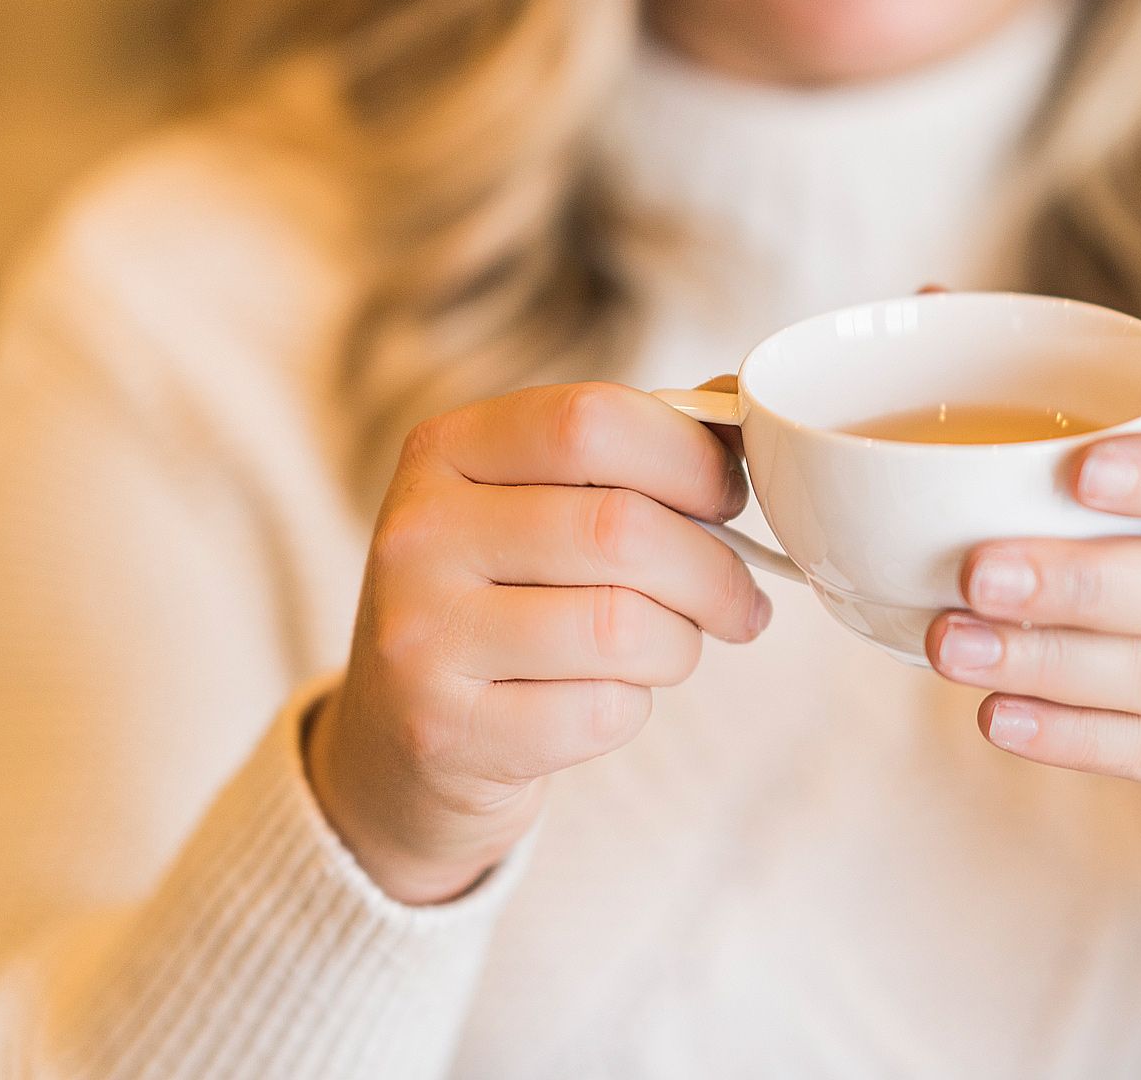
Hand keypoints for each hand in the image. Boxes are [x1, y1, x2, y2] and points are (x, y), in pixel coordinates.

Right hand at [306, 383, 769, 903]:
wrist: (403, 736)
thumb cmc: (506, 597)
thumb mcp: (538, 503)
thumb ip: (631, 451)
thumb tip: (738, 404)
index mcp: (445, 450)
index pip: (590, 420)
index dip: (690, 457)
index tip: (729, 495)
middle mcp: (418, 534)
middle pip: (618, 528)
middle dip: (713, 570)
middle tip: (738, 599)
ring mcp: (420, 637)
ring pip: (621, 626)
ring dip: (680, 644)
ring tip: (672, 648)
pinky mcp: (445, 732)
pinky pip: (599, 711)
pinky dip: (633, 707)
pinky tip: (608, 697)